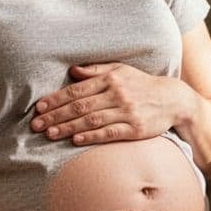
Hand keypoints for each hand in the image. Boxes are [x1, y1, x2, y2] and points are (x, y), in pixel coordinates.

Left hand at [32, 63, 195, 144]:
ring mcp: (126, 112)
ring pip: (92, 120)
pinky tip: (76, 140)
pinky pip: (109, 133)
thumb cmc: (142, 84)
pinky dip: (92, 136)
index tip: (40, 108)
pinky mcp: (135, 128)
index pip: (78, 89)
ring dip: (68, 127)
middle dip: (56, 115)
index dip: (57, 99)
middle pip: (81, 106)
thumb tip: (72, 71)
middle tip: (36, 124)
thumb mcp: (121, 70)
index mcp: (111, 79)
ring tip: (50, 133)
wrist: (173, 99)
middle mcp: (117, 94)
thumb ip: (96, 70)